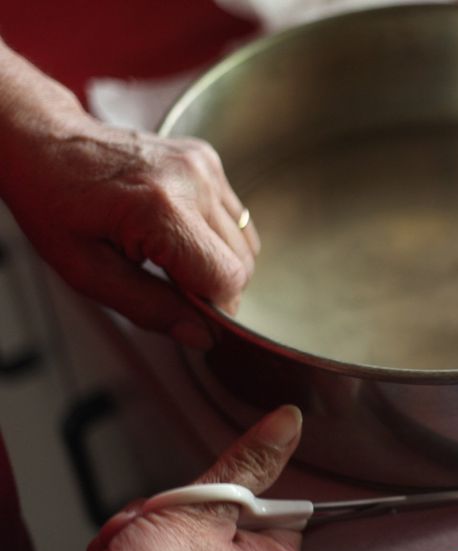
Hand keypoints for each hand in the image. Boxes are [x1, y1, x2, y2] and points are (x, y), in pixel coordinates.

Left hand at [0, 40, 258, 348]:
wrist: (44, 141)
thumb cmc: (54, 204)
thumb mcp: (86, 271)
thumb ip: (148, 307)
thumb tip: (200, 336)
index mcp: (160, 209)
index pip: (227, 279)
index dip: (211, 307)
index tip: (182, 309)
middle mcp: (192, 181)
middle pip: (242, 263)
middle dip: (213, 286)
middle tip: (168, 284)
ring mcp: (204, 166)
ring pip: (246, 243)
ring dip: (217, 260)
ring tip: (170, 255)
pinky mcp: (208, 159)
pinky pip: (236, 217)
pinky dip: (216, 235)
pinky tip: (178, 229)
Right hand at [85, 406, 303, 550]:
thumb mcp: (206, 503)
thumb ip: (250, 462)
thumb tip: (287, 425)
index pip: (274, 510)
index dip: (235, 493)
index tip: (207, 497)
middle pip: (228, 524)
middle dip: (183, 512)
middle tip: (158, 519)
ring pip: (194, 544)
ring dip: (156, 532)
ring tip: (134, 542)